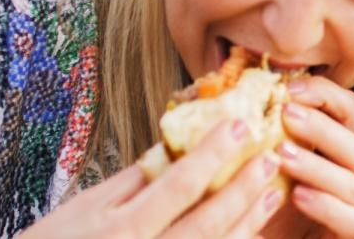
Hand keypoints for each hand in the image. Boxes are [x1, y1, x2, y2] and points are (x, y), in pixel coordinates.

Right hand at [21, 120, 283, 238]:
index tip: (240, 125)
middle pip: (207, 223)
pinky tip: (250, 237)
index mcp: (121, 229)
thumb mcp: (82, 210)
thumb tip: (173, 151)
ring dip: (247, 225)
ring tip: (271, 195)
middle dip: (243, 190)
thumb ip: (130, 183)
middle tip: (271, 159)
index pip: (179, 185)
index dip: (214, 155)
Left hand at [281, 77, 353, 237]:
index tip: (288, 89)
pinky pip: (351, 219)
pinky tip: (299, 196)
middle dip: (320, 127)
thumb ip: (267, 137)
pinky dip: (325, 205)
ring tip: (282, 156)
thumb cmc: (274, 219)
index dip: (324, 94)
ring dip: (317, 166)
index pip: (349, 112)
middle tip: (286, 114)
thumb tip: (240, 94)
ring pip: (352, 182)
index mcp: (348, 154)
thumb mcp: (269, 172)